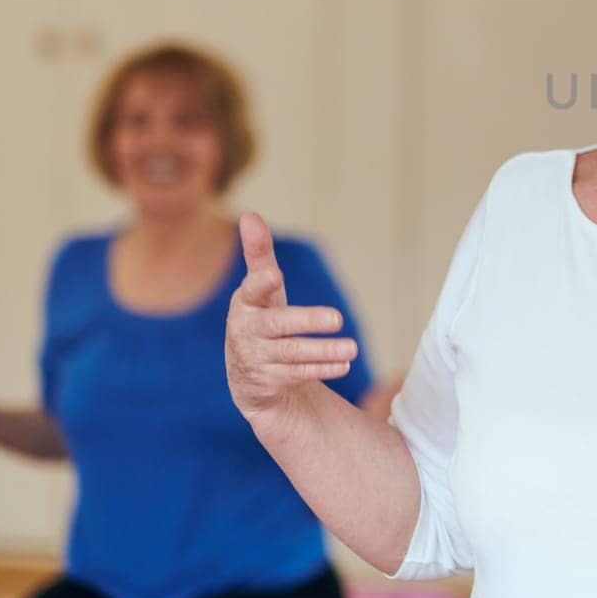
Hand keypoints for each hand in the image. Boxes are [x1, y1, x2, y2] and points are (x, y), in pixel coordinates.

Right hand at [225, 213, 359, 424]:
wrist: (249, 376)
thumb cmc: (260, 319)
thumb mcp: (260, 290)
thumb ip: (259, 255)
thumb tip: (250, 215)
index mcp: (245, 303)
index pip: (252, 291)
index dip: (262, 283)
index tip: (275, 275)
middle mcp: (245, 331)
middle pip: (278, 324)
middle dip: (307, 321)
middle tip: (338, 318)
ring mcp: (254, 358)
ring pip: (292, 354)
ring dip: (323, 351)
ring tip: (352, 348)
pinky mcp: (265, 382)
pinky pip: (296, 375)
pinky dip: (322, 369)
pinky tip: (344, 363)